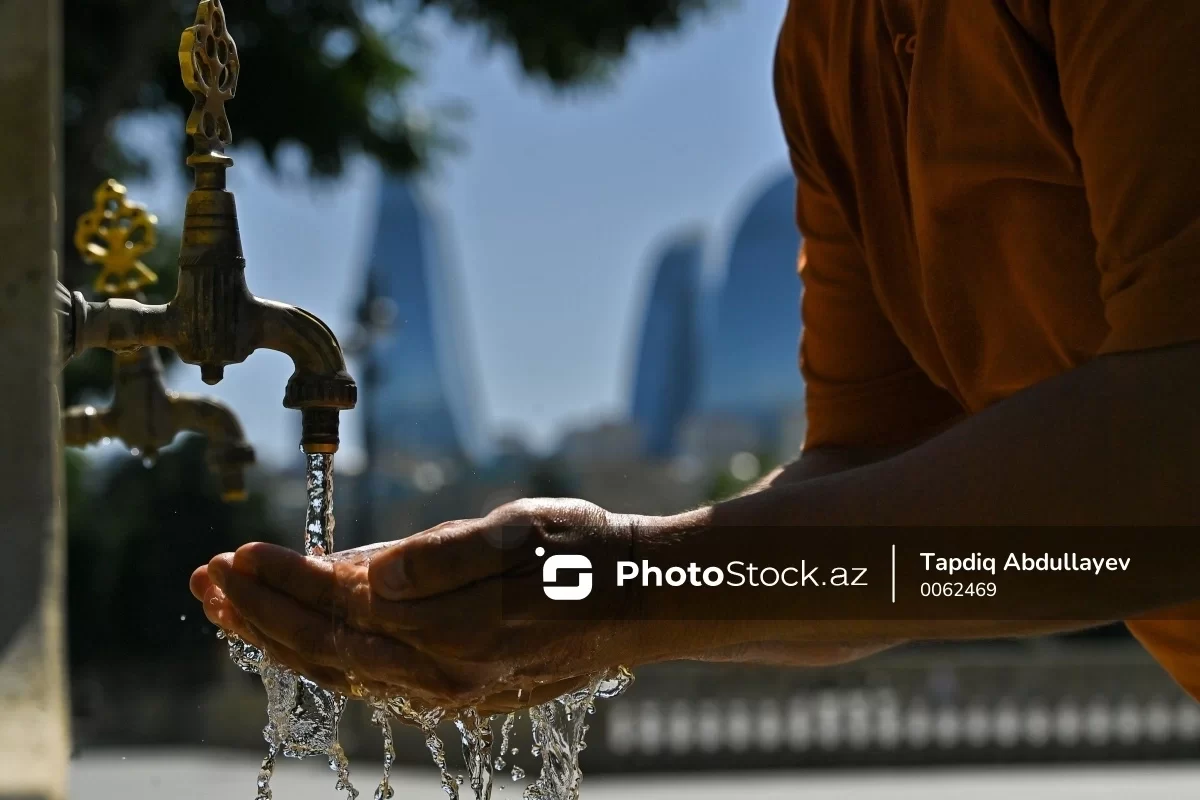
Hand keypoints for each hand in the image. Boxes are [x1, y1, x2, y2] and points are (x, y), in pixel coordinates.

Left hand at [192, 498, 685, 710]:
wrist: (641, 601)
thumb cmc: (584, 552)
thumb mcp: (518, 531)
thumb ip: (441, 557)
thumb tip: (364, 576)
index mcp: (453, 627)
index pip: (341, 607)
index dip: (283, 581)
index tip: (235, 553)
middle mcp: (444, 672)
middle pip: (327, 649)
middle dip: (259, 614)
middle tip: (205, 580)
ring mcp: (451, 690)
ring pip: (344, 671)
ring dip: (280, 638)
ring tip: (231, 608)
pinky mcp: (462, 693)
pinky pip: (374, 680)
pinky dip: (326, 657)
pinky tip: (302, 637)